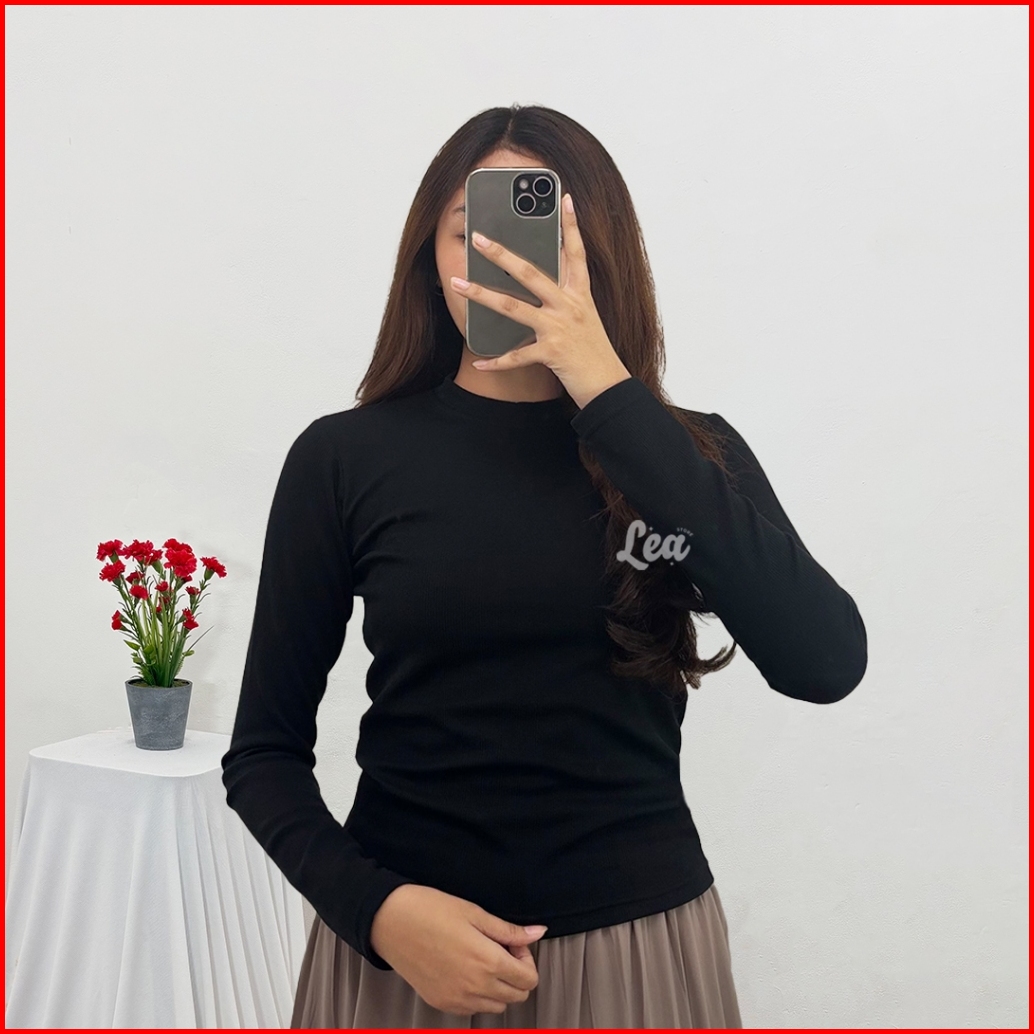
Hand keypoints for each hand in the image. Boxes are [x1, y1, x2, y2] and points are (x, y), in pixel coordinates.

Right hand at [369, 883, 547, 1016]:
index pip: (529, 979)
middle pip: (517, 996)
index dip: (526, 958)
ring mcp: (457, 1000)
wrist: (390, 921)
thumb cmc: (431, 910)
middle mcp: (475, 988)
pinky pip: (473, 1009)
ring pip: (497, 1006)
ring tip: (481, 958)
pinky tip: (465, 969)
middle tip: (498, 948)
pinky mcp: (441, 1003)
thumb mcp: (475, 913)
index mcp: (488, 963)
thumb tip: (538, 932)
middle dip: (516, 972)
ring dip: (499, 986)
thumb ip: (509, 930)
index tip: (511, 942)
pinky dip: (478, 995)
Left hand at [452, 192, 631, 409]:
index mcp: (580, 295)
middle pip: (531, 273)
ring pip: (513, 307)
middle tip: (478, 238)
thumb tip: (542, 280)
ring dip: (482, 294)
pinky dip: (496, 361)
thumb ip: (567, 297)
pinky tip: (479, 362)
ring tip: (459, 284)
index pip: (576, 253)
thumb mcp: (586, 317)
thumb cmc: (595, 353)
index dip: (571, 225)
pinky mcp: (552, 354)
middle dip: (501, 253)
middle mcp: (570, 307)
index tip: (563, 198)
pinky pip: (517, 356)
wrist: (609, 387)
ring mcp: (559, 329)